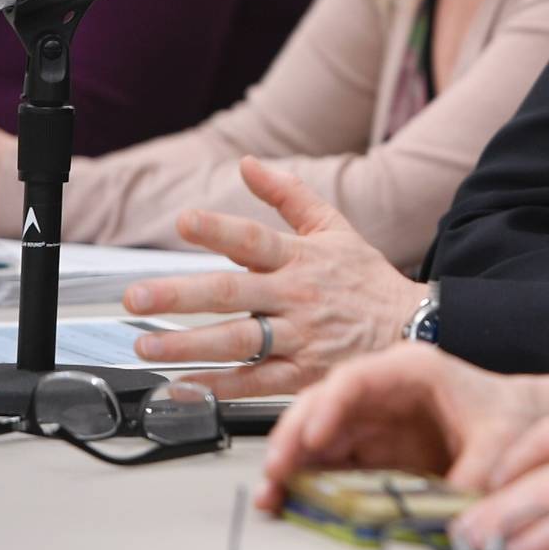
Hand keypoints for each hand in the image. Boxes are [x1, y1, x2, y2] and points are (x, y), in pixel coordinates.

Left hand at [122, 157, 423, 396]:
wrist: (412, 328)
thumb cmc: (365, 279)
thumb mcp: (335, 228)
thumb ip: (289, 195)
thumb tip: (248, 163)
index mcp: (302, 258)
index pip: (255, 239)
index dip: (220, 230)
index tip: (185, 221)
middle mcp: (296, 297)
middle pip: (233, 294)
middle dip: (179, 295)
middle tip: (136, 297)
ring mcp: (299, 338)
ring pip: (238, 341)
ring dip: (188, 344)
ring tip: (147, 344)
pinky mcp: (302, 375)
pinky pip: (255, 382)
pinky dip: (219, 386)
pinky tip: (185, 385)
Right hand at [255, 344, 548, 511]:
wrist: (526, 426)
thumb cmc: (511, 417)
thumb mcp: (500, 442)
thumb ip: (475, 474)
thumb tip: (454, 517)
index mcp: (412, 371)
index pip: (357, 378)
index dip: (329, 406)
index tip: (313, 437)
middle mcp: (382, 392)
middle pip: (322, 404)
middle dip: (293, 436)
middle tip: (276, 472)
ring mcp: (371, 420)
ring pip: (314, 434)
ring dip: (289, 462)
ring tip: (270, 495)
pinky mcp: (368, 451)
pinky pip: (326, 462)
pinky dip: (304, 480)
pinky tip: (288, 502)